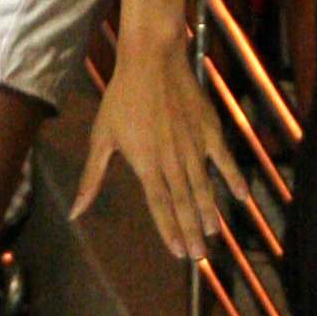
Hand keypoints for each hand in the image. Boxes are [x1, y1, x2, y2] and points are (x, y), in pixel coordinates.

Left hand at [73, 27, 234, 260]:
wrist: (151, 60)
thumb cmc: (122, 98)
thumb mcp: (101, 137)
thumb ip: (91, 178)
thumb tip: (75, 211)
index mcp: (145, 164)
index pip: (159, 205)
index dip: (169, 230)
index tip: (178, 252)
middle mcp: (171, 160)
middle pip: (183, 203)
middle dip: (191, 231)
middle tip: (199, 255)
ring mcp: (193, 146)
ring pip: (203, 187)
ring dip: (209, 212)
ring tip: (213, 233)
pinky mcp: (209, 130)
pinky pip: (224, 160)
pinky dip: (233, 179)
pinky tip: (241, 197)